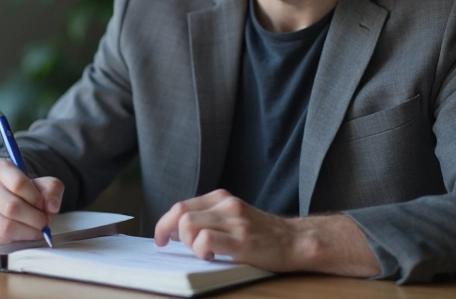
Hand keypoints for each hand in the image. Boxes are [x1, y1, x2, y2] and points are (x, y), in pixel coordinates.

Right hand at [0, 158, 63, 244]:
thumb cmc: (20, 192)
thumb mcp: (39, 184)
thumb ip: (51, 190)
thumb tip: (52, 207)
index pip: (19, 183)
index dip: (36, 198)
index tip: (44, 206)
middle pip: (12, 207)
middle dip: (34, 219)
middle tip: (44, 222)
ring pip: (5, 226)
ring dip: (27, 232)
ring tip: (36, 230)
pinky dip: (16, 239)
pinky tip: (22, 233)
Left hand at [153, 189, 379, 276]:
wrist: (295, 241)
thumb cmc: (262, 234)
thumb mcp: (234, 216)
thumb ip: (211, 218)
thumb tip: (178, 231)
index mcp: (221, 198)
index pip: (180, 206)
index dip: (163, 224)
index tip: (160, 238)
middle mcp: (226, 205)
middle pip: (180, 214)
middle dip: (171, 235)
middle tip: (176, 249)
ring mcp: (234, 221)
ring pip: (189, 225)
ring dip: (188, 244)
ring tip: (202, 253)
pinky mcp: (242, 240)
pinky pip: (206, 239)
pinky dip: (201, 250)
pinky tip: (211, 257)